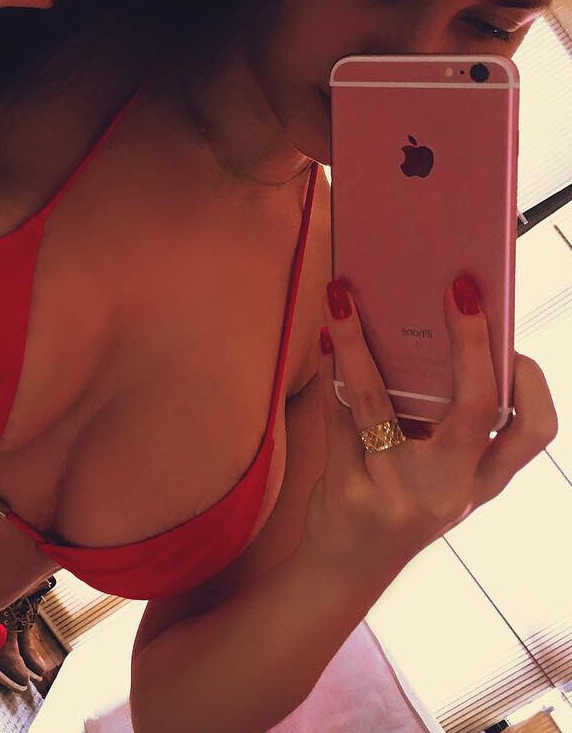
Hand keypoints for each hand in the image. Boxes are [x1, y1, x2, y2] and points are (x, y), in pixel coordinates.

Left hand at [301, 276, 558, 579]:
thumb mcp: (435, 475)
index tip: (512, 336)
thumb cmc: (396, 502)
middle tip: (455, 289)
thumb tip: (422, 330)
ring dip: (358, 342)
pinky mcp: (350, 492)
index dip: (530, 382)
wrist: (344, 570)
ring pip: (377, 401)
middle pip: (473, 410)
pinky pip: (337, 417)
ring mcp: (398, 493)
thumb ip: (442, 423)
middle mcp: (448, 489)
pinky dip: (332, 372)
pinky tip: (326, 340)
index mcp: (480, 480)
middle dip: (469, 344)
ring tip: (343, 297)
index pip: (533, 431)